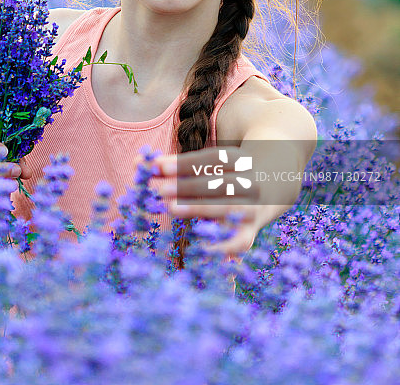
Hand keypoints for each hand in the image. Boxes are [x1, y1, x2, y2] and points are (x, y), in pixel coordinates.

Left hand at [140, 146, 262, 257]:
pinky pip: (238, 241)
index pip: (212, 159)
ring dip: (198, 207)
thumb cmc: (220, 175)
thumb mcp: (204, 166)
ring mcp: (251, 209)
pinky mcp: (249, 233)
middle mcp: (249, 184)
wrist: (266, 190)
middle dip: (188, 186)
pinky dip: (220, 246)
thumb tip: (138, 163)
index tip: (158, 165)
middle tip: (160, 189)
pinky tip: (198, 247)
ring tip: (171, 207)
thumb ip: (173, 166)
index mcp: (239, 161)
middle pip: (219, 183)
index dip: (185, 163)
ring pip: (226, 208)